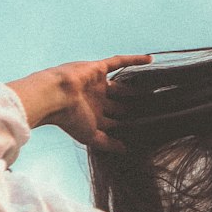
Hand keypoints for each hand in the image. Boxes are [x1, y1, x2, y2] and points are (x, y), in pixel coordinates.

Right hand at [7, 54, 151, 151]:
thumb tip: (125, 150)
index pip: (116, 122)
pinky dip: (134, 60)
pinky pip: (119, 62)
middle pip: (120, 105)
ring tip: (155, 88)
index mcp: (93, 116)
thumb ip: (108, 143)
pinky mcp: (98, 69)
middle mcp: (96, 100)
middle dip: (135, 107)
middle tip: (156, 108)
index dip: (129, 124)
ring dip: (137, 87)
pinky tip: (150, 60)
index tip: (148, 127)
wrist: (54, 96)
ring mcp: (97, 84)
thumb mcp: (91, 136)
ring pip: (122, 86)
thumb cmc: (69, 119)